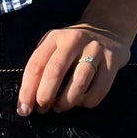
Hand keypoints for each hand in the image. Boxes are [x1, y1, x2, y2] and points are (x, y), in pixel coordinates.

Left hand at [16, 22, 130, 115]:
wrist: (108, 28)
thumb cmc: (74, 44)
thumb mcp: (54, 45)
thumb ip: (42, 65)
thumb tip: (28, 99)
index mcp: (55, 38)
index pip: (36, 65)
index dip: (27, 90)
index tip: (24, 109)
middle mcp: (74, 40)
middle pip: (55, 71)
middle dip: (45, 96)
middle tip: (43, 109)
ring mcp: (95, 50)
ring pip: (79, 82)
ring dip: (66, 102)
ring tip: (61, 107)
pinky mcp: (112, 61)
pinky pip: (99, 90)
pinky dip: (87, 102)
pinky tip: (81, 102)